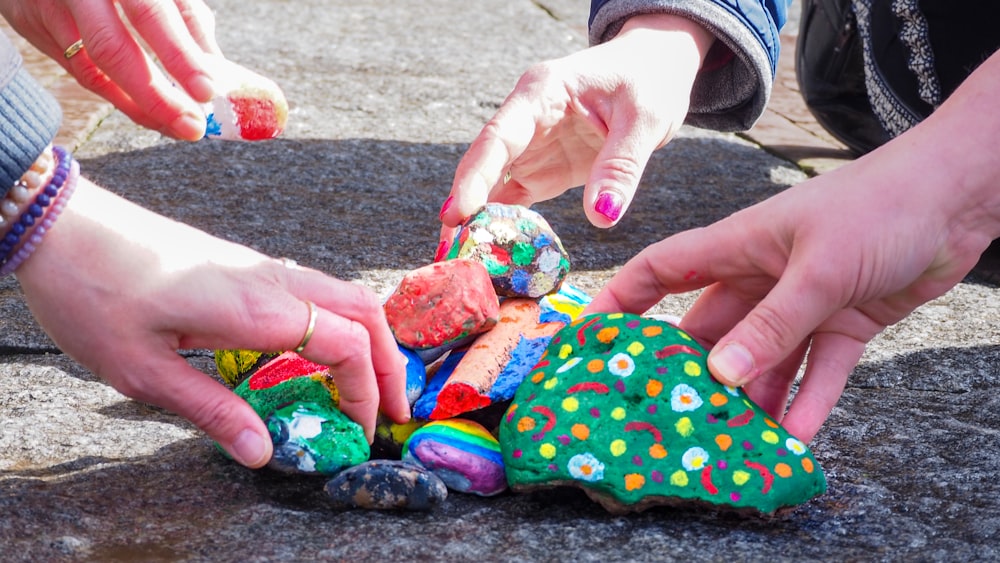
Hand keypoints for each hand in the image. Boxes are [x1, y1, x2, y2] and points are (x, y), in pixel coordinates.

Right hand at [0, 0, 220, 139]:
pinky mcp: (28, 23)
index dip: (180, 56)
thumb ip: (186, 18)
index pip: (151, 14)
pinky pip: (79, 71)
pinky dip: (116, 95)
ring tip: (176, 126)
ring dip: (139, 106)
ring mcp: (45, 4)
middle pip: (112, 49)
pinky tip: (147, 111)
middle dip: (157, 97)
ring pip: (92, 70)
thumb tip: (218, 71)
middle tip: (193, 127)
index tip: (208, 92)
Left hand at [16, 178, 409, 467]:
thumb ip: (212, 411)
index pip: (346, 344)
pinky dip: (341, 322)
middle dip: (389, 360)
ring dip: (368, 338)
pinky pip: (316, 290)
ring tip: (369, 383)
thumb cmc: (94, 295)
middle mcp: (272, 280)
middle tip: (394, 408)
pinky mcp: (244, 265)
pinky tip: (323, 351)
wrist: (64, 225)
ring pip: (344, 294)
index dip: (366, 391)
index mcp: (257, 307)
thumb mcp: (144, 371)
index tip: (361, 430)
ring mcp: (260, 267)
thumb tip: (263, 454)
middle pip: (364, 310)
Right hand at [439, 13, 713, 243]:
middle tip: (448, 254)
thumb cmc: (647, 82)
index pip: (498, 138)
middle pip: (484, 166)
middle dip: (463, 209)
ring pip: (493, 188)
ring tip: (463, 265)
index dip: (474, 178)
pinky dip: (504, 228)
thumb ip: (621, 166)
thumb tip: (602, 217)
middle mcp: (525, 119)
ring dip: (479, 224)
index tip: (455, 214)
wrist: (653, 69)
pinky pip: (515, 200)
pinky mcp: (541, 169)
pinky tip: (494, 257)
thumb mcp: (645, 120)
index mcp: (541, 92)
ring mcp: (530, 146)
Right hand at [585, 134, 999, 441]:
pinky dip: (808, 398)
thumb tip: (720, 374)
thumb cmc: (880, 205)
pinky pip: (817, 368)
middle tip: (670, 412)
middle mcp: (761, 276)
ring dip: (751, 395)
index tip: (593, 336)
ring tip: (733, 439)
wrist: (958, 195)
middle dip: (690, 369)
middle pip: (710, 329)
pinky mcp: (842, 320)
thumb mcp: (818, 268)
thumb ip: (772, 324)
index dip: (624, 298)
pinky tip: (796, 434)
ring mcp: (801, 301)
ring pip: (763, 357)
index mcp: (739, 245)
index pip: (663, 270)